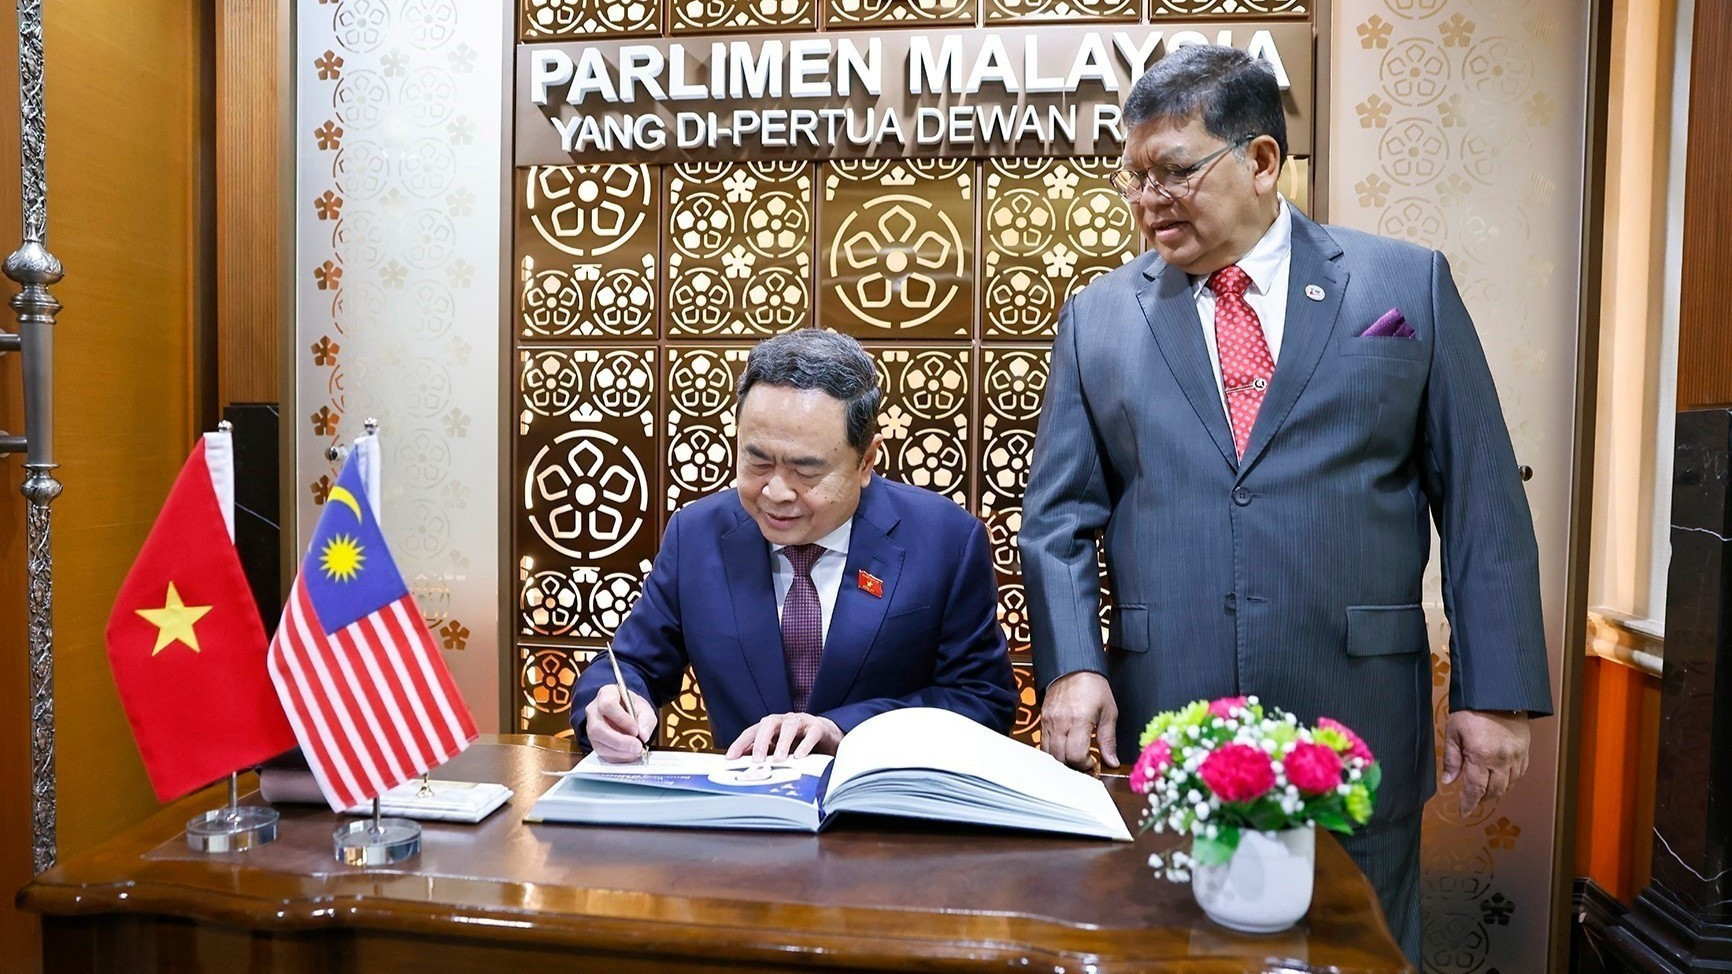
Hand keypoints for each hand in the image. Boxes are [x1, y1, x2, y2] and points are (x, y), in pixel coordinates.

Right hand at [584, 685, 655, 762]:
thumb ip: (646, 720)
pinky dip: (618, 757)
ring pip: (598, 744)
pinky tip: (630, 755)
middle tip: (637, 747)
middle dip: (619, 741)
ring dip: (619, 752)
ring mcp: (591, 728)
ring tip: (636, 751)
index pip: (608, 705)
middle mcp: (594, 711)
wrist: (626, 711)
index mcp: (606, 694)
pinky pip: (602, 753)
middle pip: (598, 728)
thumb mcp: (644, 708)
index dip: (621, 720)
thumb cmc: (632, 707)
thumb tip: (643, 735)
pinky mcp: (595, 742)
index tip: (636, 730)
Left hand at [726, 713, 842, 762]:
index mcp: (771, 726)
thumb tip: (743, 766)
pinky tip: (800, 756)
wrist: (828, 736)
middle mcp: (784, 721)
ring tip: (779, 760)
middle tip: (757, 760)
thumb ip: (763, 755)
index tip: (730, 758)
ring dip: (782, 743)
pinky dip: (805, 744)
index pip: (752, 731)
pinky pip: (811, 733)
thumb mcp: (778, 750)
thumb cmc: (799, 743)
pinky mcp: (818, 727)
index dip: (740, 743)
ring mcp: (801, 722)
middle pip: (769, 723)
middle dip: (760, 741)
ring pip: (790, 726)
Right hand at [1040, 671, 1119, 768]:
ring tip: (1075, 756)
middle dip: (1074, 765)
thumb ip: (1109, 740)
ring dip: (1062, 760)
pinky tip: (1064, 747)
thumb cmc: (1093, 686)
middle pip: (1061, 758)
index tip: (1093, 762)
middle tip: (1085, 762)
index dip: (1085, 765)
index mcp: (1079, 720)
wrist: (1074, 666)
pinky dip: (1053, 751)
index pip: (1075, 755)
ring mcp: (1048, 721)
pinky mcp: (1042, 719)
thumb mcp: (1109, 712)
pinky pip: (1043, 743)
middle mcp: (1060, 722)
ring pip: (1049, 754)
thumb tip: (1112, 762)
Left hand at [1442, 709, 1530, 815]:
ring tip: (1486, 792)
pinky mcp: (1525, 750)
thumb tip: (1449, 782)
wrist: (1497, 692)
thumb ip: (1452, 759)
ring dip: (1497, 791)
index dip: (1468, 804)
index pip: (1475, 789)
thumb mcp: (1454, 732)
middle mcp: (1502, 760)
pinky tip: (1502, 780)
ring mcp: (1517, 756)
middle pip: (1494, 791)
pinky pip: (1520, 773)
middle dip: (1482, 799)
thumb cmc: (1470, 710)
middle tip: (1472, 800)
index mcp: (1481, 756)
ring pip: (1509, 785)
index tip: (1463, 813)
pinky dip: (1511, 781)